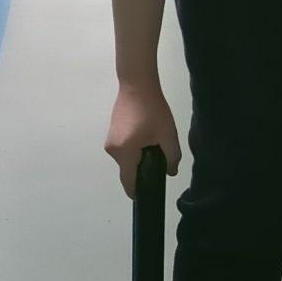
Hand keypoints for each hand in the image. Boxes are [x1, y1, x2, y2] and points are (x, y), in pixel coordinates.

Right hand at [105, 78, 180, 195]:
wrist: (137, 85)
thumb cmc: (152, 109)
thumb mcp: (168, 135)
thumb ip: (172, 157)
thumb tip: (169, 172)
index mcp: (124, 152)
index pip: (128, 181)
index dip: (137, 191)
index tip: (147, 195)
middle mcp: (112, 150)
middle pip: (128, 169)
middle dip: (142, 168)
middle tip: (158, 156)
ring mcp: (109, 141)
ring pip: (126, 159)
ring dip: (138, 156)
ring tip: (152, 142)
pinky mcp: (111, 133)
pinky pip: (123, 149)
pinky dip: (133, 148)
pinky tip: (144, 136)